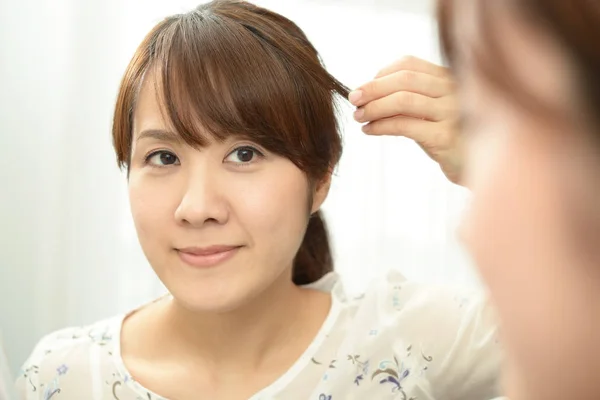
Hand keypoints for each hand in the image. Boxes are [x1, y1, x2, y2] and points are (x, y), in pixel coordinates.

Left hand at [349, 56, 462, 184]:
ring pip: (403, 100)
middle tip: (353, 100)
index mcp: (449, 77)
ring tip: (359, 117)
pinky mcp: (445, 136)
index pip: (409, 64)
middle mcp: (453, 89)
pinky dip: (381, 126)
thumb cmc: (447, 136)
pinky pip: (405, 125)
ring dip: (374, 108)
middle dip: (373, 88)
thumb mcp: (431, 110)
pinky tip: (369, 130)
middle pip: (404, 79)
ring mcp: (451, 112)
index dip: (381, 74)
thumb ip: (409, 96)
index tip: (364, 88)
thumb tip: (367, 91)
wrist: (474, 166)